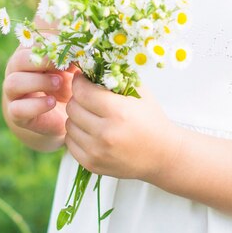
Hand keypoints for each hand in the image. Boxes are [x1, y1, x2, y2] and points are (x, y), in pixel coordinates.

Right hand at [3, 47, 75, 140]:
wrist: (58, 116)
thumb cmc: (64, 85)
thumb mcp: (69, 68)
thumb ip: (72, 57)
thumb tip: (82, 48)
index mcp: (27, 55)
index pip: (31, 44)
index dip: (50, 46)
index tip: (70, 52)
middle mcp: (15, 72)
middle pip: (18, 60)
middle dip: (41, 62)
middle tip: (62, 66)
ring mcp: (12, 94)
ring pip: (14, 83)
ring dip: (38, 82)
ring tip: (58, 83)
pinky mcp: (15, 114)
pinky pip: (17, 109)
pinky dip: (36, 105)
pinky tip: (52, 102)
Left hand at [65, 72, 182, 180]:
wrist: (162, 154)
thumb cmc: (151, 120)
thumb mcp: (139, 93)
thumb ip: (116, 79)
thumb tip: (90, 68)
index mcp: (119, 111)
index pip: (82, 91)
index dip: (79, 82)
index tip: (83, 79)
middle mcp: (106, 133)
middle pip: (72, 108)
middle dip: (78, 98)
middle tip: (88, 97)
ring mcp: (97, 151)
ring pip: (69, 125)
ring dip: (77, 117)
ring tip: (91, 115)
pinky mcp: (92, 164)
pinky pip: (70, 143)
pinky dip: (77, 134)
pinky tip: (90, 130)